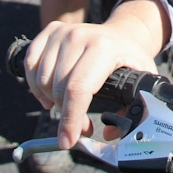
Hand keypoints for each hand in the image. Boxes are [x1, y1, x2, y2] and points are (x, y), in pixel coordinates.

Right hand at [24, 5, 161, 148]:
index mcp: (103, 48)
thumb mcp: (142, 82)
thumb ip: (132, 111)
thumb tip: (110, 133)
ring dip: (51, 102)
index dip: (70, 119)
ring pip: (42, 81)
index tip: (67, 141)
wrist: (123, 33)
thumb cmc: (130, 60)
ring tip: (69, 106)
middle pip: (58, 89)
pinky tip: (51, 93)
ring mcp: (63, 32)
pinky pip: (30, 65)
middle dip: (66, 116)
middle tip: (80, 125)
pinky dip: (36, 86)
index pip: (78, 89)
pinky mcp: (50, 30)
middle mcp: (79, 37)